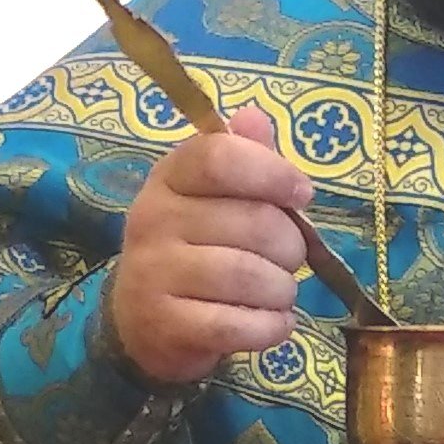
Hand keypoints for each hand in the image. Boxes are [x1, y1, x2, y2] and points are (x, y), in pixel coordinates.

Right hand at [109, 109, 313, 386]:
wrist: (141, 321)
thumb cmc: (194, 248)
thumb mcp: (213, 198)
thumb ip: (242, 158)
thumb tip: (254, 117)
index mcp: (169, 177)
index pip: (219, 158)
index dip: (272, 173)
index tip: (302, 194)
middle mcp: (153, 218)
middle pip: (250, 222)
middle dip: (290, 245)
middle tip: (290, 258)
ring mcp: (153, 273)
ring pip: (247, 275)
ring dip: (282, 288)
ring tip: (281, 292)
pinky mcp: (165, 324)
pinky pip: (235, 325)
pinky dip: (270, 327)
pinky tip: (275, 323)